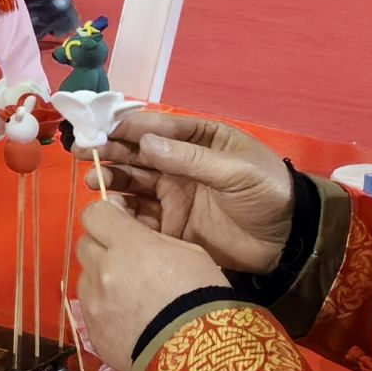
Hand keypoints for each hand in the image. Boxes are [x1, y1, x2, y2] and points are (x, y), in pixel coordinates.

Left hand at [74, 193, 228, 369]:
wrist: (196, 355)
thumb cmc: (202, 298)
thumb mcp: (189, 254)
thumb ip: (153, 240)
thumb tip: (135, 234)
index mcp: (128, 246)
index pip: (95, 214)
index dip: (107, 216)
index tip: (119, 222)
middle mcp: (103, 270)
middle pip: (85, 243)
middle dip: (103, 246)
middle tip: (126, 259)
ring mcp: (93, 303)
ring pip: (85, 277)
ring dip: (100, 278)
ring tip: (128, 293)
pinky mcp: (91, 330)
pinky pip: (89, 309)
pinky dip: (103, 308)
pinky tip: (126, 318)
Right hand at [92, 110, 294, 276]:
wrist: (288, 243)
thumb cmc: (269, 194)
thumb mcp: (237, 172)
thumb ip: (191, 160)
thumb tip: (145, 144)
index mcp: (200, 141)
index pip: (160, 128)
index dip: (130, 127)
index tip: (102, 127)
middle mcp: (182, 165)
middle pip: (139, 154)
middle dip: (110, 151)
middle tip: (83, 151)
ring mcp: (175, 195)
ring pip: (134, 184)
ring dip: (112, 180)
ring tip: (91, 182)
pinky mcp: (172, 226)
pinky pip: (141, 217)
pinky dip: (124, 214)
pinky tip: (110, 211)